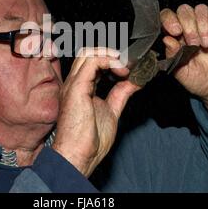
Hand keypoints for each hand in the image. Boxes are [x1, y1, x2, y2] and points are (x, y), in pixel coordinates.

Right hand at [52, 47, 139, 176]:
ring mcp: (74, 84)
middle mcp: (75, 83)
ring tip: (125, 67)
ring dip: (110, 55)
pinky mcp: (77, 87)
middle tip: (128, 64)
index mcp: (81, 88)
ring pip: (88, 53)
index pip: (92, 62)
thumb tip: (134, 81)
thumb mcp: (112, 111)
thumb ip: (120, 94)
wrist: (80, 156)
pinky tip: (121, 71)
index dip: (111, 60)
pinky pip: (91, 61)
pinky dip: (108, 60)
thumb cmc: (90, 141)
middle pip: (88, 53)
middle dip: (110, 54)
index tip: (129, 68)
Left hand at [160, 4, 207, 133]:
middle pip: (184, 10)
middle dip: (189, 25)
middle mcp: (188, 28)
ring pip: (201, 9)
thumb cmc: (197, 80)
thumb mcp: (181, 72)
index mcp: (174, 37)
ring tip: (206, 45)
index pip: (166, 17)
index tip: (175, 31)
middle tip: (194, 44)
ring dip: (203, 25)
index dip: (169, 19)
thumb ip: (173, 56)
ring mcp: (205, 26)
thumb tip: (166, 39)